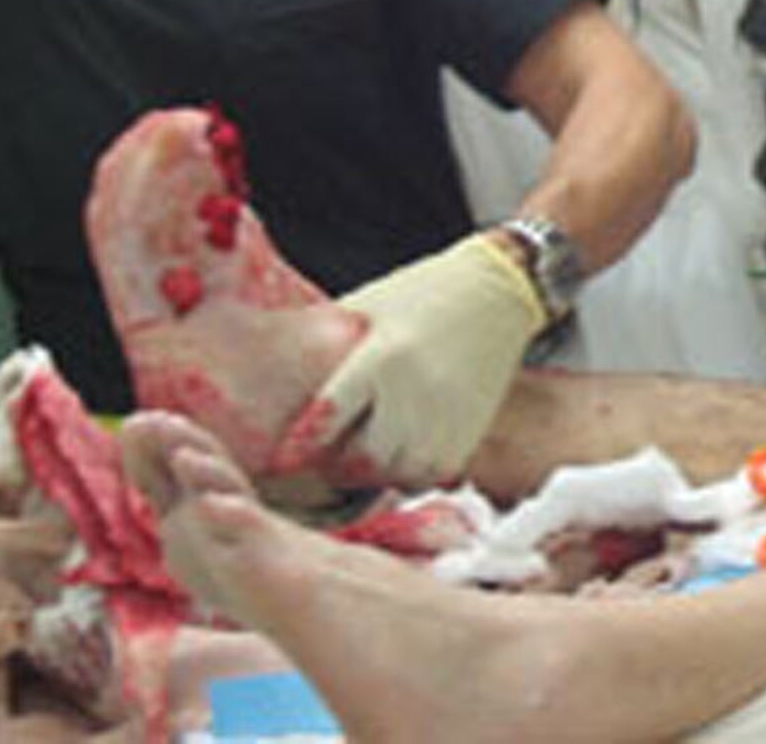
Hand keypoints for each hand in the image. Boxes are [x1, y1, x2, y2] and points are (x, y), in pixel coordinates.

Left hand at [276, 231, 547, 486]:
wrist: (496, 292)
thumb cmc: (421, 293)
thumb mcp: (366, 306)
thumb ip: (328, 337)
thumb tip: (269, 356)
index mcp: (382, 357)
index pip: (330, 416)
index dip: (301, 444)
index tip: (283, 457)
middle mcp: (416, 393)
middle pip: (361, 457)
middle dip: (334, 465)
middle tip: (318, 460)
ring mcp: (447, 417)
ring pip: (395, 473)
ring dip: (369, 473)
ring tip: (354, 460)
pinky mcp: (470, 432)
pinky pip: (428, 474)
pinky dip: (405, 473)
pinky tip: (394, 454)